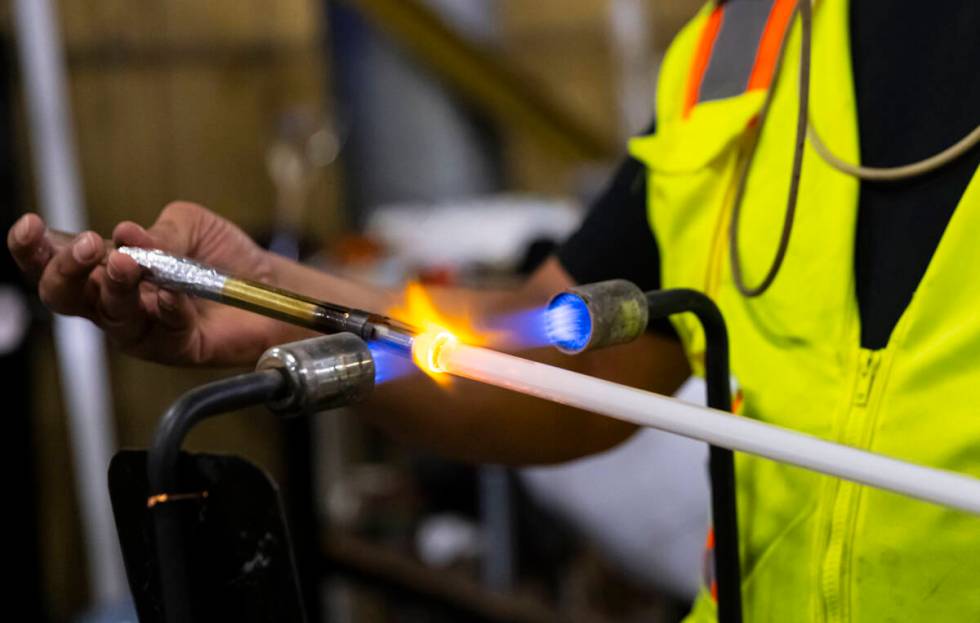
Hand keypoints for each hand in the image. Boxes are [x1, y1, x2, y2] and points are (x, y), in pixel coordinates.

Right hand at [8, 202, 285, 365]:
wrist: (272, 283)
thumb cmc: (224, 255)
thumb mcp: (190, 225)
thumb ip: (159, 231)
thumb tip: (127, 235)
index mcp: (109, 267)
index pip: (57, 262)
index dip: (35, 249)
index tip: (29, 227)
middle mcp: (118, 301)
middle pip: (68, 297)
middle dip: (67, 271)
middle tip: (89, 247)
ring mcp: (144, 328)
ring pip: (111, 316)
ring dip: (115, 288)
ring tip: (127, 265)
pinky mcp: (176, 347)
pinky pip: (162, 330)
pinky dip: (167, 307)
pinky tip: (173, 292)